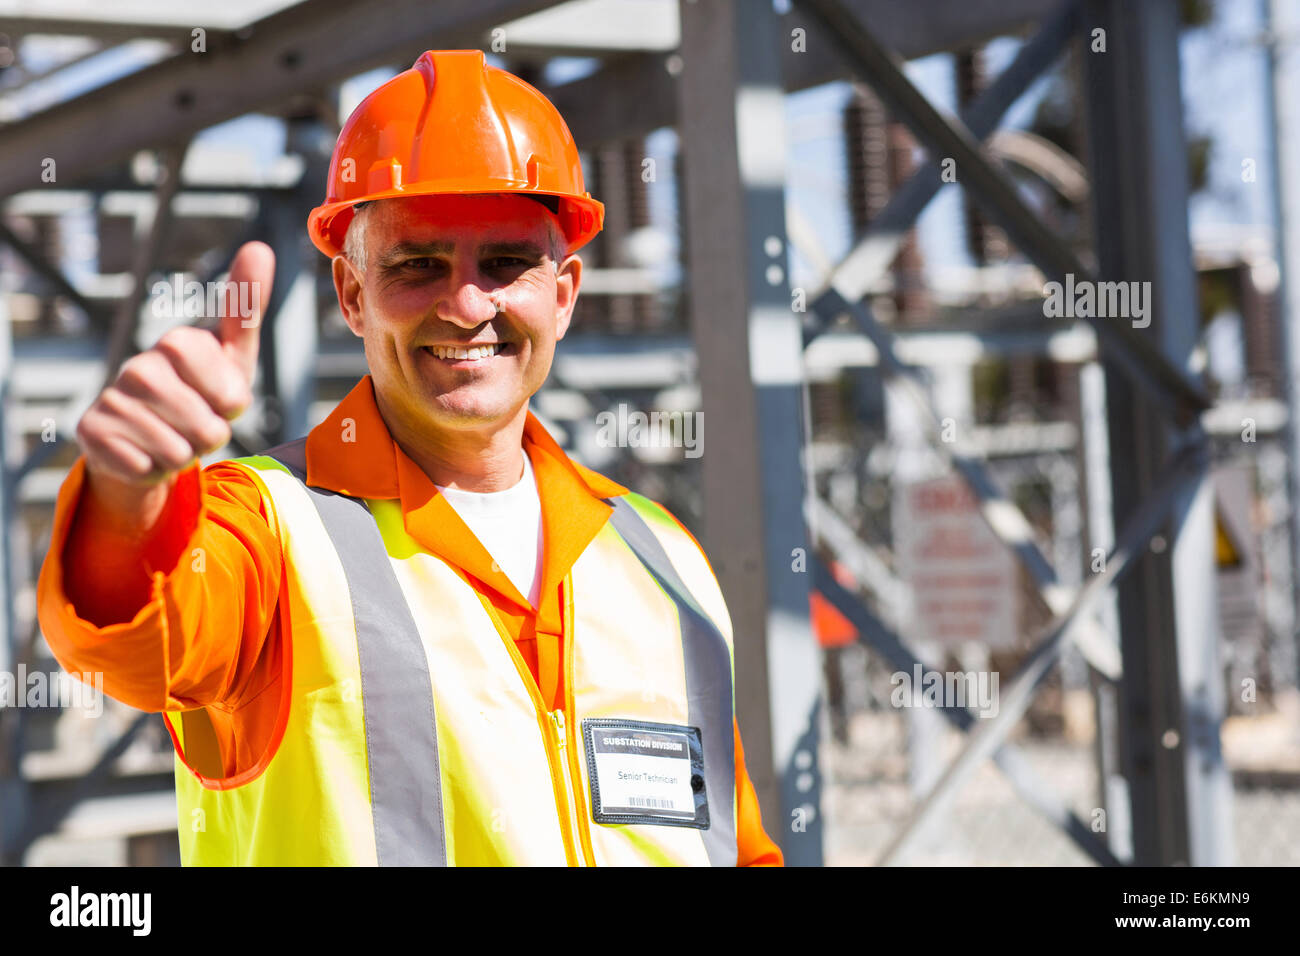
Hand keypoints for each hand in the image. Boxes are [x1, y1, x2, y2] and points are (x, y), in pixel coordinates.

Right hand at [75, 242, 274, 494]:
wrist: (148, 433)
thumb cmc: (202, 391)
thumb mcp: (234, 356)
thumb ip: (247, 307)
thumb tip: (259, 246)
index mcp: (179, 343)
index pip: (233, 396)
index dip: (234, 407)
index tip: (221, 396)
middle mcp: (139, 366)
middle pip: (209, 430)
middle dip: (211, 435)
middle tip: (196, 420)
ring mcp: (112, 399)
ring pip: (179, 453)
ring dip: (184, 453)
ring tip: (172, 434)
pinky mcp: (92, 433)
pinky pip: (148, 469)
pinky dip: (154, 470)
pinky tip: (143, 450)